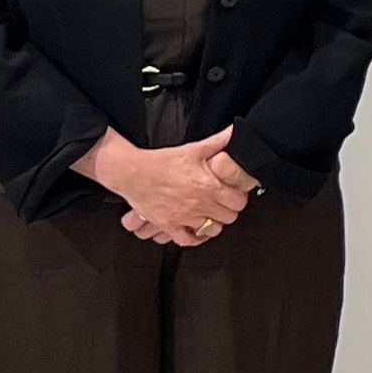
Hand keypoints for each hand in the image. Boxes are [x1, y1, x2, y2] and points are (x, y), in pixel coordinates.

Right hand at [93, 125, 251, 242]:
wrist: (132, 172)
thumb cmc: (161, 161)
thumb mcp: (194, 149)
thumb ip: (218, 142)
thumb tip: (234, 132)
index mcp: (208, 186)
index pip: (238, 202)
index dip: (239, 198)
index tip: (234, 195)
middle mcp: (198, 204)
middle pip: (228, 217)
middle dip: (228, 211)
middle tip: (223, 205)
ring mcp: (183, 216)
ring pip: (211, 230)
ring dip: (213, 224)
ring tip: (210, 216)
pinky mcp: (168, 225)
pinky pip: (187, 240)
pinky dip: (194, 238)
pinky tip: (195, 231)